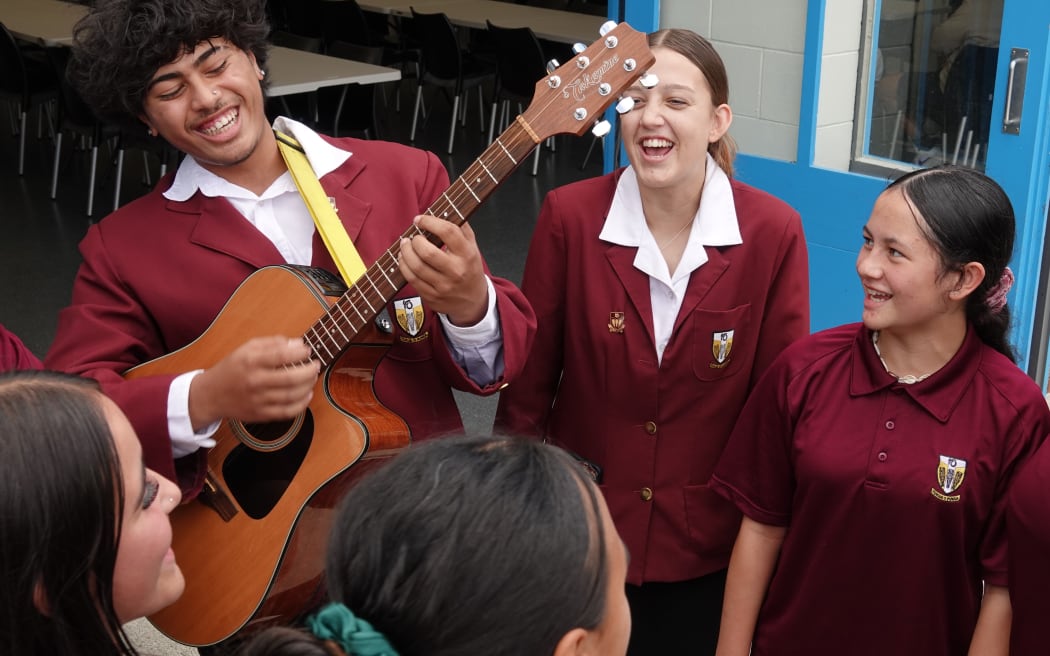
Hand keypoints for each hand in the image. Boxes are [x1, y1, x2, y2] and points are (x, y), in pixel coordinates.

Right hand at [188, 336, 319, 430]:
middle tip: (316, 365)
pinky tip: (307, 395)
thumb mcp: (246, 348)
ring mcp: (258, 400)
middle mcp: (255, 381)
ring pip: (291, 396)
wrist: (211, 395)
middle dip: (309, 371)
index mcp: (250, 361)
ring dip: (308, 386)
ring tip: (313, 378)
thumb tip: (298, 344)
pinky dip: (301, 405)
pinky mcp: (260, 414)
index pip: (280, 355)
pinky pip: (286, 412)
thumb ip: (272, 343)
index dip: (299, 353)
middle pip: (290, 378)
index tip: (308, 351)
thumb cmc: (232, 368)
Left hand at [398, 214, 488, 325]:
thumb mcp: (472, 247)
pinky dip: (403, 266)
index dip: (430, 222)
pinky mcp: (431, 296)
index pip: (448, 232)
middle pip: (427, 252)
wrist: (473, 301)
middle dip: (415, 240)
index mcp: (467, 255)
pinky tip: (404, 258)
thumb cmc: (470, 269)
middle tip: (413, 237)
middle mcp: (455, 271)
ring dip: (405, 252)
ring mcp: (443, 286)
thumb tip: (445, 209)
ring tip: (405, 245)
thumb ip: (461, 228)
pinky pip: (411, 279)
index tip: (420, 219)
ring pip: (416, 267)